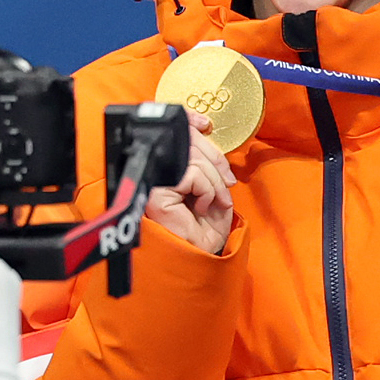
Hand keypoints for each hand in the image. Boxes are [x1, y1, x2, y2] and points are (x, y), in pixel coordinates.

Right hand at [143, 110, 234, 253]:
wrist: (198, 257)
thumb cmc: (203, 230)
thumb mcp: (212, 188)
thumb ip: (206, 162)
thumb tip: (207, 134)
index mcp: (163, 169)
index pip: (173, 134)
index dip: (189, 122)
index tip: (206, 125)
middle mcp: (153, 173)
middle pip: (186, 140)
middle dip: (215, 159)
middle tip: (227, 183)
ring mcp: (152, 182)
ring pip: (192, 158)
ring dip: (214, 182)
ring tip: (216, 202)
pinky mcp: (156, 193)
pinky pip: (192, 174)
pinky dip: (207, 190)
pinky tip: (204, 207)